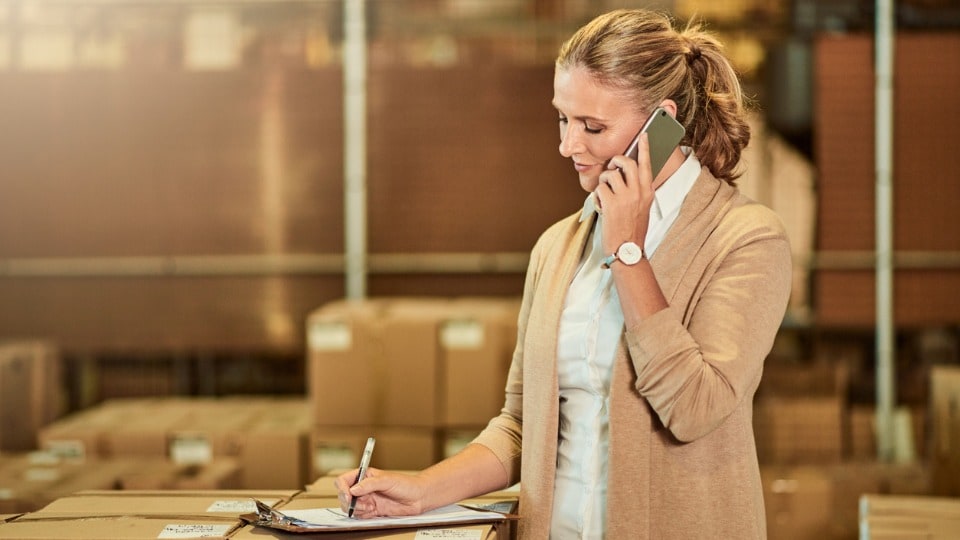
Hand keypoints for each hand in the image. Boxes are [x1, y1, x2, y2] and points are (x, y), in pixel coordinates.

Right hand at [334, 468, 427, 517]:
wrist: (418, 498)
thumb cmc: (406, 484)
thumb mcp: (387, 480)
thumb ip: (369, 484)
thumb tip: (353, 489)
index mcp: (365, 476)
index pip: (344, 480)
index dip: (343, 489)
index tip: (349, 496)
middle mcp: (363, 488)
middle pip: (344, 496)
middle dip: (350, 502)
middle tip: (363, 504)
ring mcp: (367, 499)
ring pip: (350, 507)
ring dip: (358, 509)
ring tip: (370, 507)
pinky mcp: (372, 510)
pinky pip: (360, 515)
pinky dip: (364, 515)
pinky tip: (374, 511)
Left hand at [594, 133, 654, 256]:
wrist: (627, 249)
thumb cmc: (632, 227)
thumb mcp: (643, 206)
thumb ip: (638, 189)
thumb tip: (625, 171)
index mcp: (648, 191)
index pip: (647, 164)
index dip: (645, 148)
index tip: (644, 135)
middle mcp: (639, 191)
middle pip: (626, 163)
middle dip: (615, 162)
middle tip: (612, 169)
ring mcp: (625, 197)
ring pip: (610, 174)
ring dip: (603, 182)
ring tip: (605, 193)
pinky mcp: (611, 204)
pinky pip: (600, 188)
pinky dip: (597, 196)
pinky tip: (601, 206)